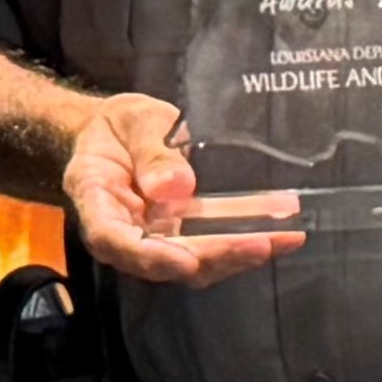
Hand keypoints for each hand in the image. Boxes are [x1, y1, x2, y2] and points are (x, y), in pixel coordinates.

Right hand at [58, 91, 298, 287]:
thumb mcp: (134, 121)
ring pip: (195, 261)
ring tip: (284, 237)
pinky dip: (246, 239)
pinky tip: (284, 231)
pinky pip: (213, 245)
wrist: (119, 133)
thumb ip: (151, 150)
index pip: (112, 240)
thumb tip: (176, 187)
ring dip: (239, 252)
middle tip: (260, 244)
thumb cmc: (119, 126)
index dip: (151, 256)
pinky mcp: (183, 236)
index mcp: (97, 202)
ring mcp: (155, 238)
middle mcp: (124, 232)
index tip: (188, 260)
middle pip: (164, 260)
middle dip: (215, 256)